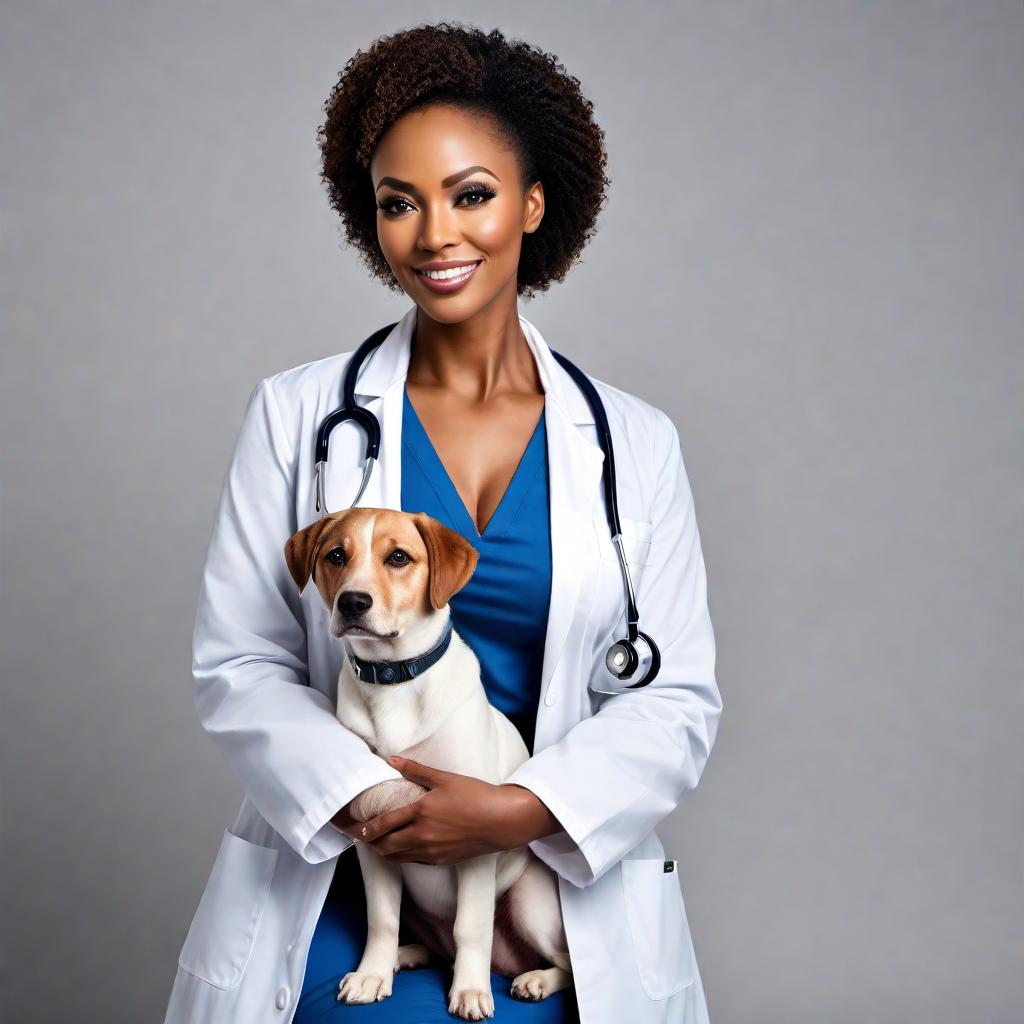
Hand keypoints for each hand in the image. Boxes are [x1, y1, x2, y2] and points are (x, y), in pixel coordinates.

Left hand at [334, 755, 561, 865]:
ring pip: (397, 857)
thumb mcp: (445, 778)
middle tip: (359, 838)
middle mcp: (422, 835)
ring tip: (376, 844)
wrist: (501, 821)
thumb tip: (392, 759)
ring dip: (383, 851)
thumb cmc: (475, 795)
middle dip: (369, 842)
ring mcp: (432, 851)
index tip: (353, 828)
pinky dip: (401, 856)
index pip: (383, 824)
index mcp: (421, 812)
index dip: (365, 828)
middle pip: (385, 845)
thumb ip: (415, 770)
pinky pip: (413, 861)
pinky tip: (400, 849)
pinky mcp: (441, 860)